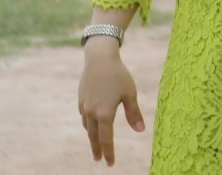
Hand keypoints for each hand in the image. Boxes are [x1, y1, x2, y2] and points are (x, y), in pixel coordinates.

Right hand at [78, 38, 143, 165]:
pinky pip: (84, 116)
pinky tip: (92, 123)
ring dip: (92, 137)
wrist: (99, 57)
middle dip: (97, 149)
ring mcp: (84, 105)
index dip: (109, 153)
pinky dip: (88, 124)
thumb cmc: (118, 74)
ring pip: (87, 126)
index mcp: (104, 113)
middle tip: (99, 159)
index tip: (110, 164)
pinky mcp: (81, 98)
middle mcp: (91, 112)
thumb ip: (134, 113)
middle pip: (94, 136)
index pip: (106, 139)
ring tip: (96, 143)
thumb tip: (140, 130)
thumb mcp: (130, 93)